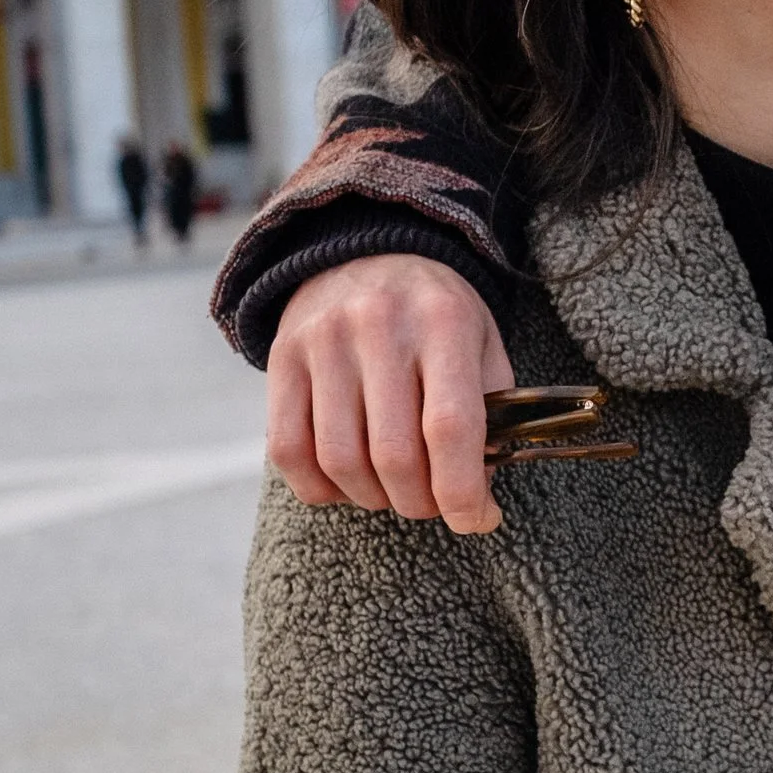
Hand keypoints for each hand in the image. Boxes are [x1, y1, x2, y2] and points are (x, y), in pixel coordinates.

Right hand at [267, 255, 512, 534]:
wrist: (367, 253)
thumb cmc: (437, 317)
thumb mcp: (482, 345)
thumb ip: (491, 416)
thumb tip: (475, 498)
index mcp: (443, 322)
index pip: (450, 426)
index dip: (462, 491)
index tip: (475, 519)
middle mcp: (379, 327)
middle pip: (394, 455)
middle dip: (420, 502)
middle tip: (433, 505)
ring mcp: (323, 342)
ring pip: (339, 460)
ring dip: (372, 498)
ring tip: (393, 492)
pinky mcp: (281, 359)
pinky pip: (288, 451)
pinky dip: (320, 488)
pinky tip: (347, 483)